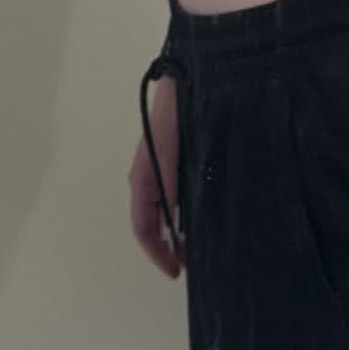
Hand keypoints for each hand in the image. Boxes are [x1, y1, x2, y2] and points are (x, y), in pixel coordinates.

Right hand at [129, 78, 183, 279]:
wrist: (186, 77)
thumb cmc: (176, 115)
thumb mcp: (172, 157)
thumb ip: (173, 189)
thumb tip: (176, 230)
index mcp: (142, 179)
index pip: (143, 229)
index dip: (158, 254)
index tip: (177, 272)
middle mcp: (148, 178)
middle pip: (153, 224)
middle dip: (169, 247)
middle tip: (194, 264)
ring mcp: (161, 169)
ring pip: (166, 211)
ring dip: (179, 231)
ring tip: (202, 245)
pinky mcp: (175, 160)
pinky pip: (175, 195)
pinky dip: (187, 213)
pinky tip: (206, 214)